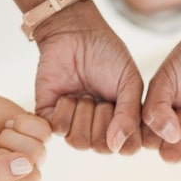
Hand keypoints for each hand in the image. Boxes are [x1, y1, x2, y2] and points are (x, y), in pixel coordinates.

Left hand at [35, 18, 143, 154]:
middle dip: (104, 118)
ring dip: (84, 113)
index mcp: (120, 124)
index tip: (122, 104)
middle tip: (100, 96)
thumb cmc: (107, 54)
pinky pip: (59, 129)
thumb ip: (130, 114)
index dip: (126, 130)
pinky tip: (68, 93)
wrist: (75, 32)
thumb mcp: (129, 81)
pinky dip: (65, 109)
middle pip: (102, 148)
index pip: (126, 148)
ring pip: (80, 142)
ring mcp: (73, 125)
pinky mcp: (50, 117)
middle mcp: (97, 129)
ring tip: (84, 94)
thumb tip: (117, 147)